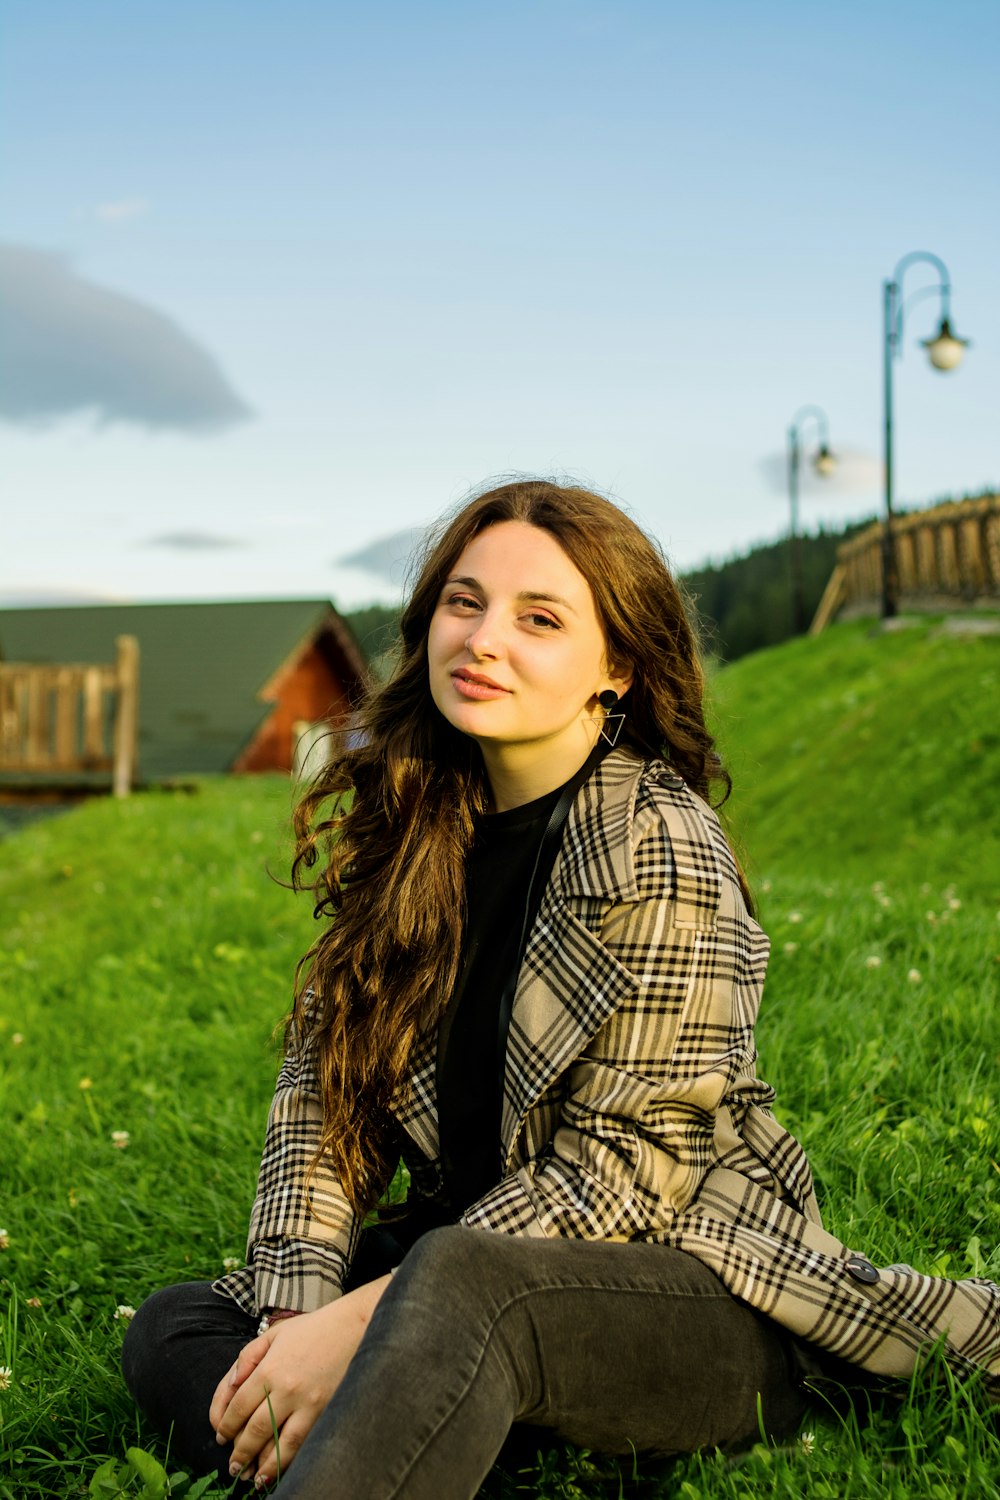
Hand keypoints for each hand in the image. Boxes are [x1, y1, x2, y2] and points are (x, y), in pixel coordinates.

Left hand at [209, 1274, 390, 1486]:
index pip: (238, 1406)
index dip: (225, 1426)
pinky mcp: (326, 1412)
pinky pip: (304, 1444)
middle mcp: (287, 1389)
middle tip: (233, 1466)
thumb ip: (247, 1357)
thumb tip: (232, 1386)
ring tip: (252, 1478)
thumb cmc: (311, 1330)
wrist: (354, 1327)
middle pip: (255, 1430)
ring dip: (263, 1466)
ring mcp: (309, 1403)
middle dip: (240, 1452)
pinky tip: (279, 1470)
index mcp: (269, 1368)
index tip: (221, 1436)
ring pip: (280, 1445)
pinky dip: (289, 1461)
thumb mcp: (274, 1334)